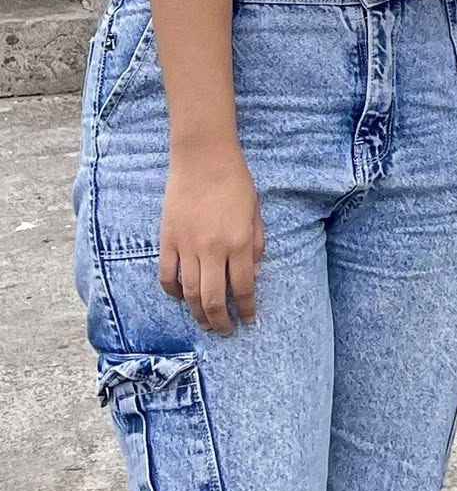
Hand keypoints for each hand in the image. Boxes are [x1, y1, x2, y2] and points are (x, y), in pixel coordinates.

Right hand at [159, 137, 264, 335]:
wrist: (203, 159)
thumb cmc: (235, 182)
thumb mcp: (256, 212)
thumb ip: (256, 244)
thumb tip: (251, 274)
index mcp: (239, 243)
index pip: (242, 288)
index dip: (246, 309)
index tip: (248, 320)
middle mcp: (213, 249)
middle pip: (213, 299)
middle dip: (220, 321)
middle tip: (225, 331)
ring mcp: (187, 247)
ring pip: (189, 293)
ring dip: (197, 313)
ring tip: (205, 323)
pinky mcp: (167, 241)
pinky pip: (167, 276)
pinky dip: (172, 292)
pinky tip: (180, 299)